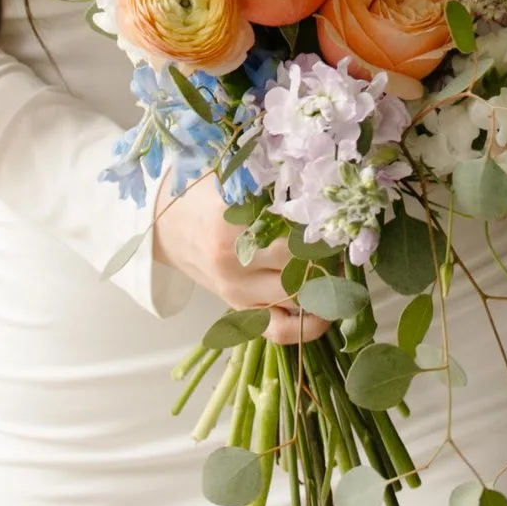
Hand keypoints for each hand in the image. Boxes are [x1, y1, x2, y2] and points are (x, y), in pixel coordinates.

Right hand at [154, 170, 325, 341]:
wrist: (166, 226)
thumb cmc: (204, 193)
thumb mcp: (229, 174)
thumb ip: (267, 176)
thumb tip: (317, 178)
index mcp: (230, 222)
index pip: (289, 230)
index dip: (321, 226)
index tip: (337, 218)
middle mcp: (232, 261)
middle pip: (297, 265)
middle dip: (326, 254)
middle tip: (340, 239)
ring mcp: (235, 291)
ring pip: (295, 297)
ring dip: (324, 284)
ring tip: (338, 266)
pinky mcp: (238, 309)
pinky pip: (277, 331)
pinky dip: (306, 327)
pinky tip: (326, 314)